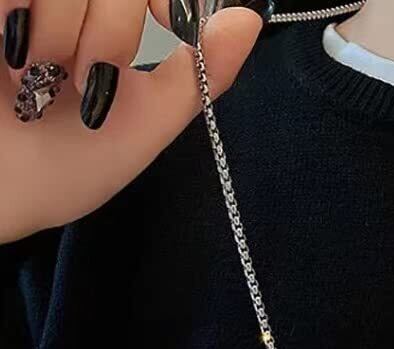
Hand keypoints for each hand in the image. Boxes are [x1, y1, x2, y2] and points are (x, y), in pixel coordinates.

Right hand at [0, 0, 261, 243]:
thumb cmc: (67, 166)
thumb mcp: (145, 127)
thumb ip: (197, 75)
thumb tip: (249, 20)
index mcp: (122, 25)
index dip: (165, 12)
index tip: (151, 47)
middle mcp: (80, 5)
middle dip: (116, 30)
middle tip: (88, 79)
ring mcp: (36, 1)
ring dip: (62, 28)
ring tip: (39, 77)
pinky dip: (24, 15)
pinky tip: (12, 54)